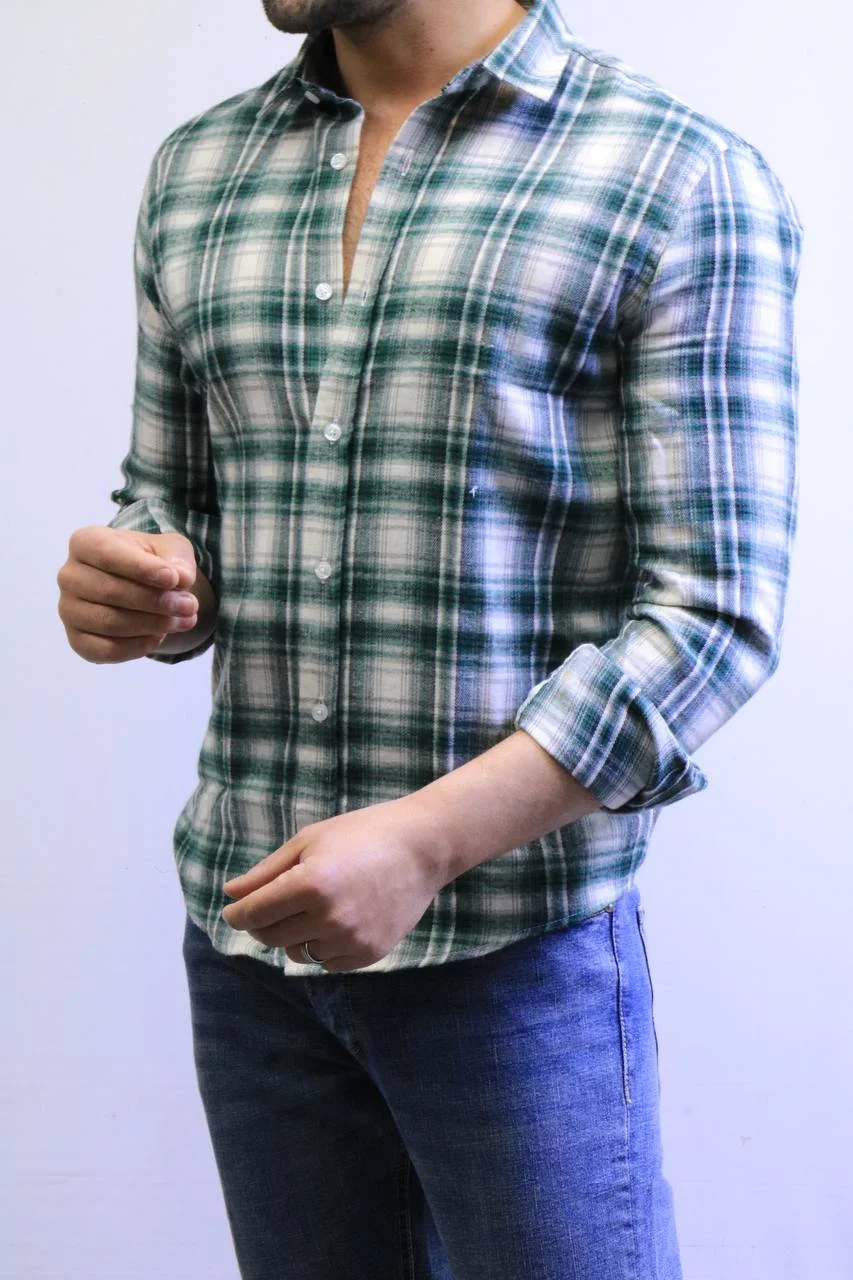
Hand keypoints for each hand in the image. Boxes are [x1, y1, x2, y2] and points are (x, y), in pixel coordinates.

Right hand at [57, 526, 199, 662]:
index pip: (107, 554)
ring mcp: (68, 610)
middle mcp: (70, 576)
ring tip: (183, 620)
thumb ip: (176, 559)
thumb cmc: (151, 561)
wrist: (141, 587)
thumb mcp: (170, 550)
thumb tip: (181, 578)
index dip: (142, 568)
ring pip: (109, 623)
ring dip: (152, 624)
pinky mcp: (77, 640)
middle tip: (189, 606)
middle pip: (110, 591)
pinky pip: (106, 650)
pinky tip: (158, 636)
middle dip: (155, 601)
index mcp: (85, 543)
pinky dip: (137, 646)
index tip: (174, 579)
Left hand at [220, 798, 452, 971]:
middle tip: (271, 905)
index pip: (253, 914)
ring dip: (294, 935)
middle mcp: (328, 918)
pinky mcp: (369, 953)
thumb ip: (266, 872)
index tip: (233, 911)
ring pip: (298, 953)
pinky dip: (323, 945)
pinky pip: (327, 962)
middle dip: (262, 923)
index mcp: (309, 884)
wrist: (422, 848)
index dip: (236, 914)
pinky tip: (337, 920)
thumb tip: (231, 894)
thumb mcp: (308, 841)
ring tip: (313, 908)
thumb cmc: (362, 834)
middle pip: (271, 937)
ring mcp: (351, 939)